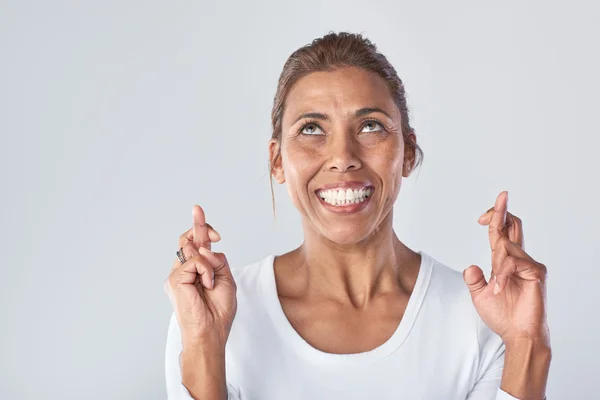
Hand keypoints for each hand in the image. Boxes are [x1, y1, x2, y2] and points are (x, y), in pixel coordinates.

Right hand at [164, 205, 236, 345]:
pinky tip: (206, 285)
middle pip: (188, 239)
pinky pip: (194, 261)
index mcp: (197, 270)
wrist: (212, 331)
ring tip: (211, 282)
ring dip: (209, 262)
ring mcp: (178, 274)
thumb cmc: (219, 311)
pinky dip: (206, 270)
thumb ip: (217, 260)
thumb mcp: (226, 278)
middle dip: (198, 224)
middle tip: (199, 210)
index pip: (196, 243)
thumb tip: (205, 246)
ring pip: (193, 249)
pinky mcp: (174, 280)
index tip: (201, 213)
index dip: (200, 227)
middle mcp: (185, 270)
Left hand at [463, 191, 549, 344]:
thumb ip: (474, 279)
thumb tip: (469, 266)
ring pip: (505, 247)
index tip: (483, 214)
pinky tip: (500, 288)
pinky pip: (513, 262)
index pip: (501, 233)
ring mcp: (529, 264)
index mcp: (504, 261)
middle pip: (512, 226)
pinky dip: (503, 274)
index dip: (495, 217)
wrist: (516, 334)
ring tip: (496, 288)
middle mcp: (518, 259)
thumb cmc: (502, 315)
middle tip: (502, 195)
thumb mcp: (480, 295)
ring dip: (496, 265)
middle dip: (503, 211)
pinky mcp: (536, 272)